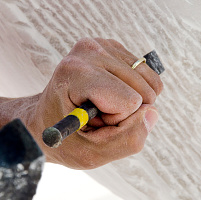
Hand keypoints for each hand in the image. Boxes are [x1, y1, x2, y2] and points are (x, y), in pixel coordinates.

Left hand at [25, 38, 162, 168]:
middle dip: (126, 111)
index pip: (128, 101)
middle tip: (97, 115)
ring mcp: (101, 45)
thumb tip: (152, 113)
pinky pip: (147, 76)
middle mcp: (87, 51)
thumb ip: (126, 140)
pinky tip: (110, 95)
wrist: (48, 120)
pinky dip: (135, 92)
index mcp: (75, 73)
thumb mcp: (91, 154)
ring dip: (132, 102)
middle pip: (143, 90)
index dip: (116, 120)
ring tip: (102, 106)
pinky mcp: (112, 47)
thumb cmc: (66, 139)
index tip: (92, 121)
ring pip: (149, 83)